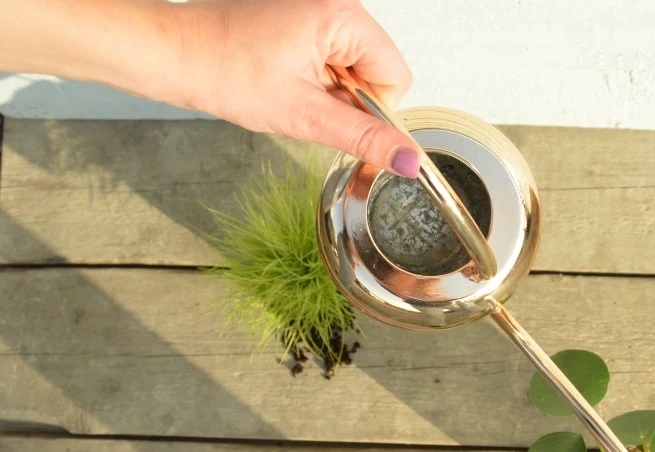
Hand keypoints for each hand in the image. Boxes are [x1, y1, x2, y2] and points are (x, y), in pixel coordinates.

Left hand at [0, 0, 419, 175]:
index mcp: (343, 15)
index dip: (371, 108)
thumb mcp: (305, 115)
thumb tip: (410, 161)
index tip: (335, 116)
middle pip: (376, 70)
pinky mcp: (300, 15)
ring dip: (328, 91)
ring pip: (352, 68)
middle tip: (304, 103)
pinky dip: (313, 79)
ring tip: (287, 89)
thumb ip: (366, 138)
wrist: (172, 54)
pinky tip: (283, 81)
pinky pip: (330, 57)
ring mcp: (317, 7)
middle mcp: (335, 2)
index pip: (395, 76)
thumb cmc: (224, 71)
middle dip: (347, 98)